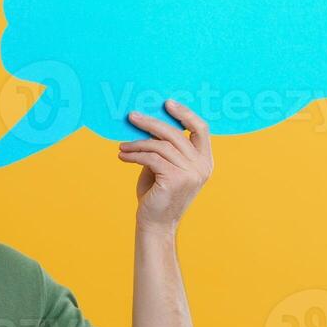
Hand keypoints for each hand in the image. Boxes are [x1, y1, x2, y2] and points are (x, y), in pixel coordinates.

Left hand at [117, 100, 212, 233]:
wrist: (155, 224)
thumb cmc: (157, 195)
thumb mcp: (164, 167)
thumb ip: (164, 148)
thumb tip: (147, 123)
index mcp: (205, 161)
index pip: (201, 129)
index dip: (185, 113)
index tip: (166, 103)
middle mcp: (202, 166)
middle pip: (175, 134)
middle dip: (151, 123)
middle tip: (131, 116)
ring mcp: (191, 173)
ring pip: (160, 146)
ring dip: (137, 143)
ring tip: (122, 146)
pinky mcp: (175, 178)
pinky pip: (151, 158)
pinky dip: (134, 154)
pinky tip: (122, 156)